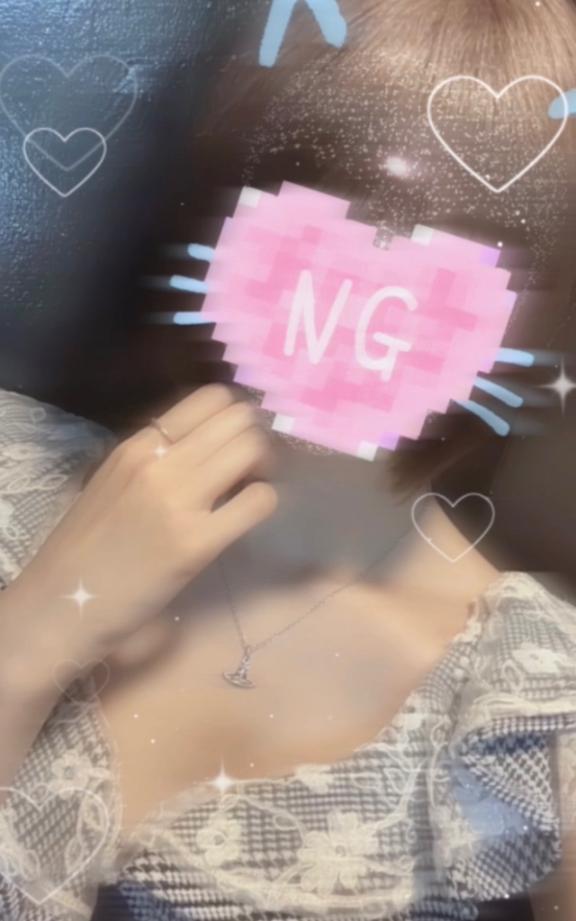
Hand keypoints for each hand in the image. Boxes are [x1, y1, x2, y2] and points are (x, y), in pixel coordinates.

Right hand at [3, 385, 277, 673]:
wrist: (63, 602)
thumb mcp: (113, 481)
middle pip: (239, 417)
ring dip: (263, 466)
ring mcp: (180, 501)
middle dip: (256, 437)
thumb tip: (207, 444)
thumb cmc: (88, 545)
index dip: (236, 414)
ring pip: (252, 449)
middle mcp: (160, 463)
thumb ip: (154, 457)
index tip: (235, 438)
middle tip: (251, 465)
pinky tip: (245, 517)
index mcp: (137, 445)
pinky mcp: (198, 543)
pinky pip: (258, 501)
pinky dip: (263, 502)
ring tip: (249, 488)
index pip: (211, 397)